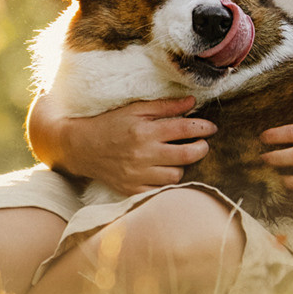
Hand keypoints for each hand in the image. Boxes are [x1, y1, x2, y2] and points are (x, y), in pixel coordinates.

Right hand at [57, 97, 215, 194]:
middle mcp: (143, 154)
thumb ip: (164, 106)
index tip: (211, 128)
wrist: (80, 147)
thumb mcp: (135, 109)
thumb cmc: (109, 124)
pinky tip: (162, 172)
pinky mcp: (132, 190)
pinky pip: (160, 191)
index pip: (184, 128)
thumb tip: (192, 102)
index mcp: (145, 130)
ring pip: (176, 175)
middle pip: (187, 155)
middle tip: (202, 144)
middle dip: (201, 149)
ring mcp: (137, 175)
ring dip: (181, 166)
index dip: (203, 128)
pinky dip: (165, 183)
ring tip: (176, 157)